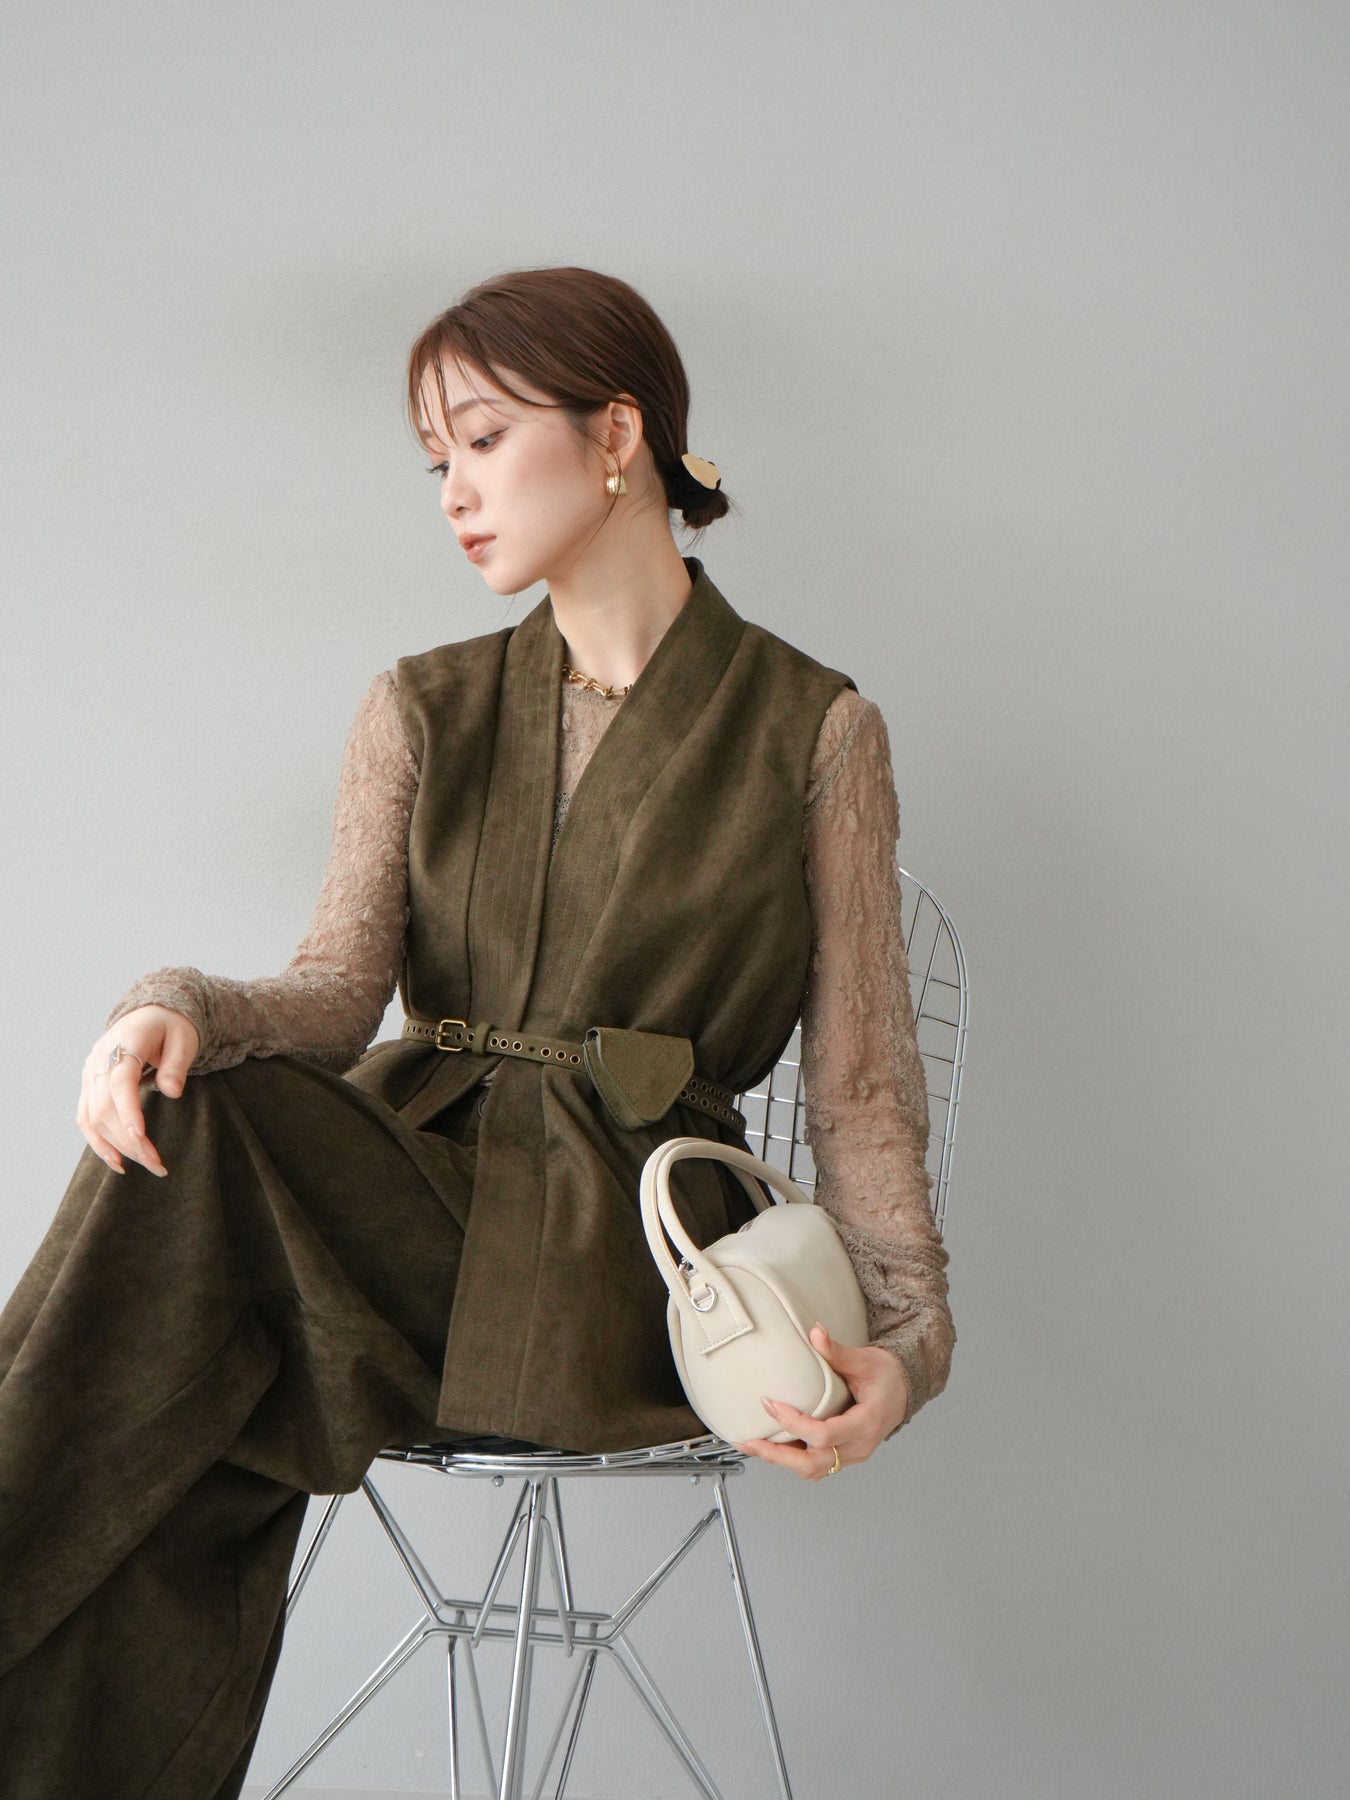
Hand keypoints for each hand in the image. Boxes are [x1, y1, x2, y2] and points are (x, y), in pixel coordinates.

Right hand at [77, 1004, 200, 1177]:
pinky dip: (98, 1142)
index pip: (120, 1082)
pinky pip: (86, 1118)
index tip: (141, 1138)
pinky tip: (117, 1161)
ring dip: (116, 1146)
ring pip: (92, 1118)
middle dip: (129, 1140)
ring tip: (145, 1165)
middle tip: (158, 1164)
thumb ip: (177, 1064)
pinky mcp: (89, 1086)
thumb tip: (172, 1092)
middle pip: (104, 1107)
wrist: (151, 1014)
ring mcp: (90, 1073)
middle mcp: (99, 1060)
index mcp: (123, 1043)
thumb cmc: (171, 1027)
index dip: (128, 1112)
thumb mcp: (184, 1039)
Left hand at [734, 1324, 909, 1480]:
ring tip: (753, 1445)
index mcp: (865, 1423)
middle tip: (750, 1441)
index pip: (825, 1435)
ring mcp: (852, 1455)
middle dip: (778, 1455)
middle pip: (814, 1464)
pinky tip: (773, 1446)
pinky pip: (816, 1466)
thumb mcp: (865, 1359)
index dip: (795, 1423)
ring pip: (813, 1470)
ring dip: (781, 1461)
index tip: (773, 1405)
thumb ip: (837, 1351)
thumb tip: (815, 1332)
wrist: (903, 1391)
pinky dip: (792, 1460)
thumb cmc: (886, 1376)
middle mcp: (859, 1446)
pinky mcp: (843, 1456)